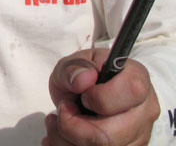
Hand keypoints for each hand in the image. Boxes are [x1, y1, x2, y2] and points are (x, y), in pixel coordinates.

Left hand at [44, 48, 159, 144]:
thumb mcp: (73, 63)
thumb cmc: (84, 75)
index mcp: (137, 80)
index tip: (82, 95)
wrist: (85, 92)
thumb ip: (74, 67)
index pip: (130, 92)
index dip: (99, 97)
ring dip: (66, 139)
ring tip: (58, 120)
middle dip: (73, 125)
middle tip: (63, 108)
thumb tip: (83, 79)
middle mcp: (144, 112)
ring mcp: (138, 136)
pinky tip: (62, 134)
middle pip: (109, 136)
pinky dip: (68, 145)